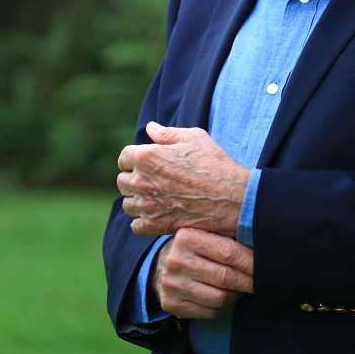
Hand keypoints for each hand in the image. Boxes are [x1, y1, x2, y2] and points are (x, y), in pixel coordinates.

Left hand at [117, 122, 248, 236]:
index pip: (124, 157)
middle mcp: (142, 181)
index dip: (135, 158)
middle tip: (153, 180)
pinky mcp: (156, 225)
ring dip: (138, 200)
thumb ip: (167, 133)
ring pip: (128, 204)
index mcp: (147, 156)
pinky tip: (157, 214)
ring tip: (156, 197)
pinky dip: (143, 221)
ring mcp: (147, 205)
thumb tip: (150, 128)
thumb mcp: (194, 138)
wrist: (231, 196)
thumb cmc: (214, 164)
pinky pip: (136, 225)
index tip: (146, 162)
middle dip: (134, 178)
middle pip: (122, 181)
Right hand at [151, 228, 253, 318]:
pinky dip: (222, 307)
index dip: (251, 262)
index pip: (229, 252)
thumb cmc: (193, 248)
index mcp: (187, 237)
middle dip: (249, 281)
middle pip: (226, 277)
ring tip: (240, 288)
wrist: (159, 267)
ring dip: (236, 295)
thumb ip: (226, 237)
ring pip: (220, 298)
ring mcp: (172, 285)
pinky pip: (209, 312)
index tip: (265, 266)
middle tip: (261, 281)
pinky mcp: (171, 304)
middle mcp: (176, 261)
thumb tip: (261, 245)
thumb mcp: (203, 234)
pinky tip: (224, 297)